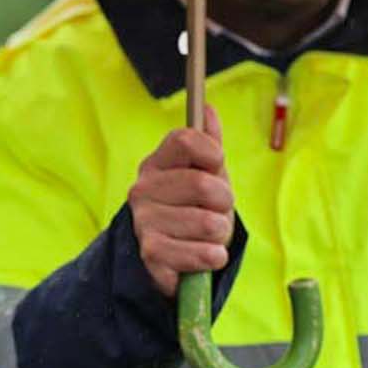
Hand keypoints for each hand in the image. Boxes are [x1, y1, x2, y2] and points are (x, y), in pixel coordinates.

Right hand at [127, 104, 234, 298]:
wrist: (168, 259)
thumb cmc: (191, 210)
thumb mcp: (204, 175)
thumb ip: (207, 143)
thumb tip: (207, 109)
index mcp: (156, 164)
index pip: (185, 139)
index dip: (211, 152)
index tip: (215, 166)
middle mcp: (143, 190)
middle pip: (205, 185)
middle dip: (223, 203)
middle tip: (213, 210)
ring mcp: (145, 222)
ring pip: (210, 224)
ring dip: (219, 234)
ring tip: (205, 236)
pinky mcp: (153, 255)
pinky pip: (206, 254)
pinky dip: (213, 257)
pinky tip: (200, 254)